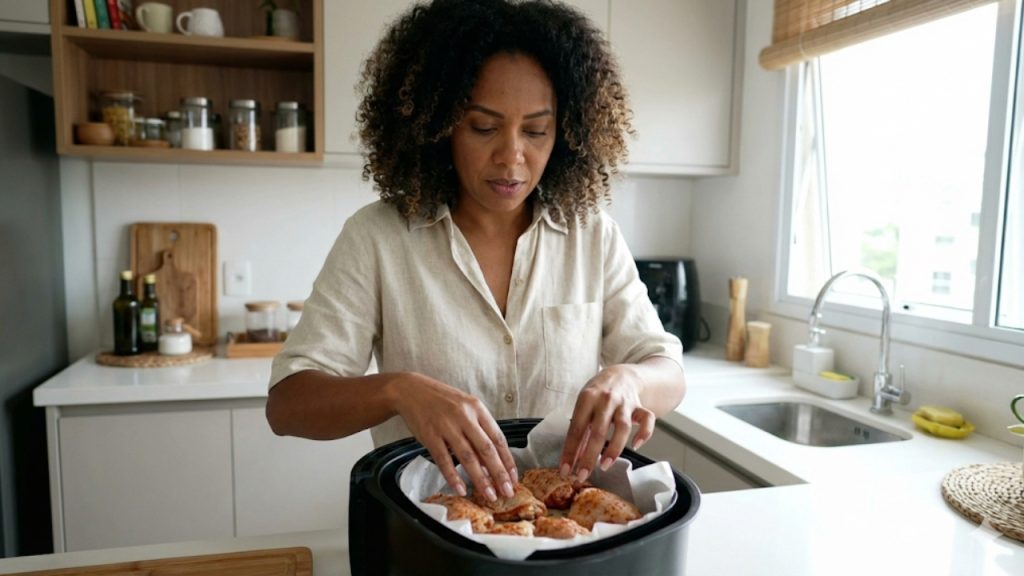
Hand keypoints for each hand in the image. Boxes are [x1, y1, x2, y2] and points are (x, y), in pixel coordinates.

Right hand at [392, 373, 516, 500]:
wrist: (411, 390)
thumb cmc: (441, 400)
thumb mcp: (465, 407)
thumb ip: (478, 430)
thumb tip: (490, 461)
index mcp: (477, 408)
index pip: (498, 438)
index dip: (507, 460)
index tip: (514, 477)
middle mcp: (464, 416)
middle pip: (486, 449)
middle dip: (499, 473)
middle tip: (507, 492)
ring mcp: (446, 426)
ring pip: (468, 457)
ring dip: (480, 479)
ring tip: (489, 495)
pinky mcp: (430, 435)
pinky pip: (443, 460)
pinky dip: (453, 476)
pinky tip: (461, 489)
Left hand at [558, 364, 654, 481]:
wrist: (622, 375)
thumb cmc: (598, 393)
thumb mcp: (583, 405)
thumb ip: (580, 430)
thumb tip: (573, 458)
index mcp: (587, 398)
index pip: (576, 428)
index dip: (570, 450)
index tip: (566, 469)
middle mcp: (607, 400)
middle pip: (598, 431)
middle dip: (589, 456)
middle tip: (583, 475)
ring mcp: (625, 403)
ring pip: (623, 427)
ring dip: (614, 448)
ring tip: (605, 465)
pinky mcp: (641, 407)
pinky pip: (648, 420)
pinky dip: (644, 434)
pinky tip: (636, 446)